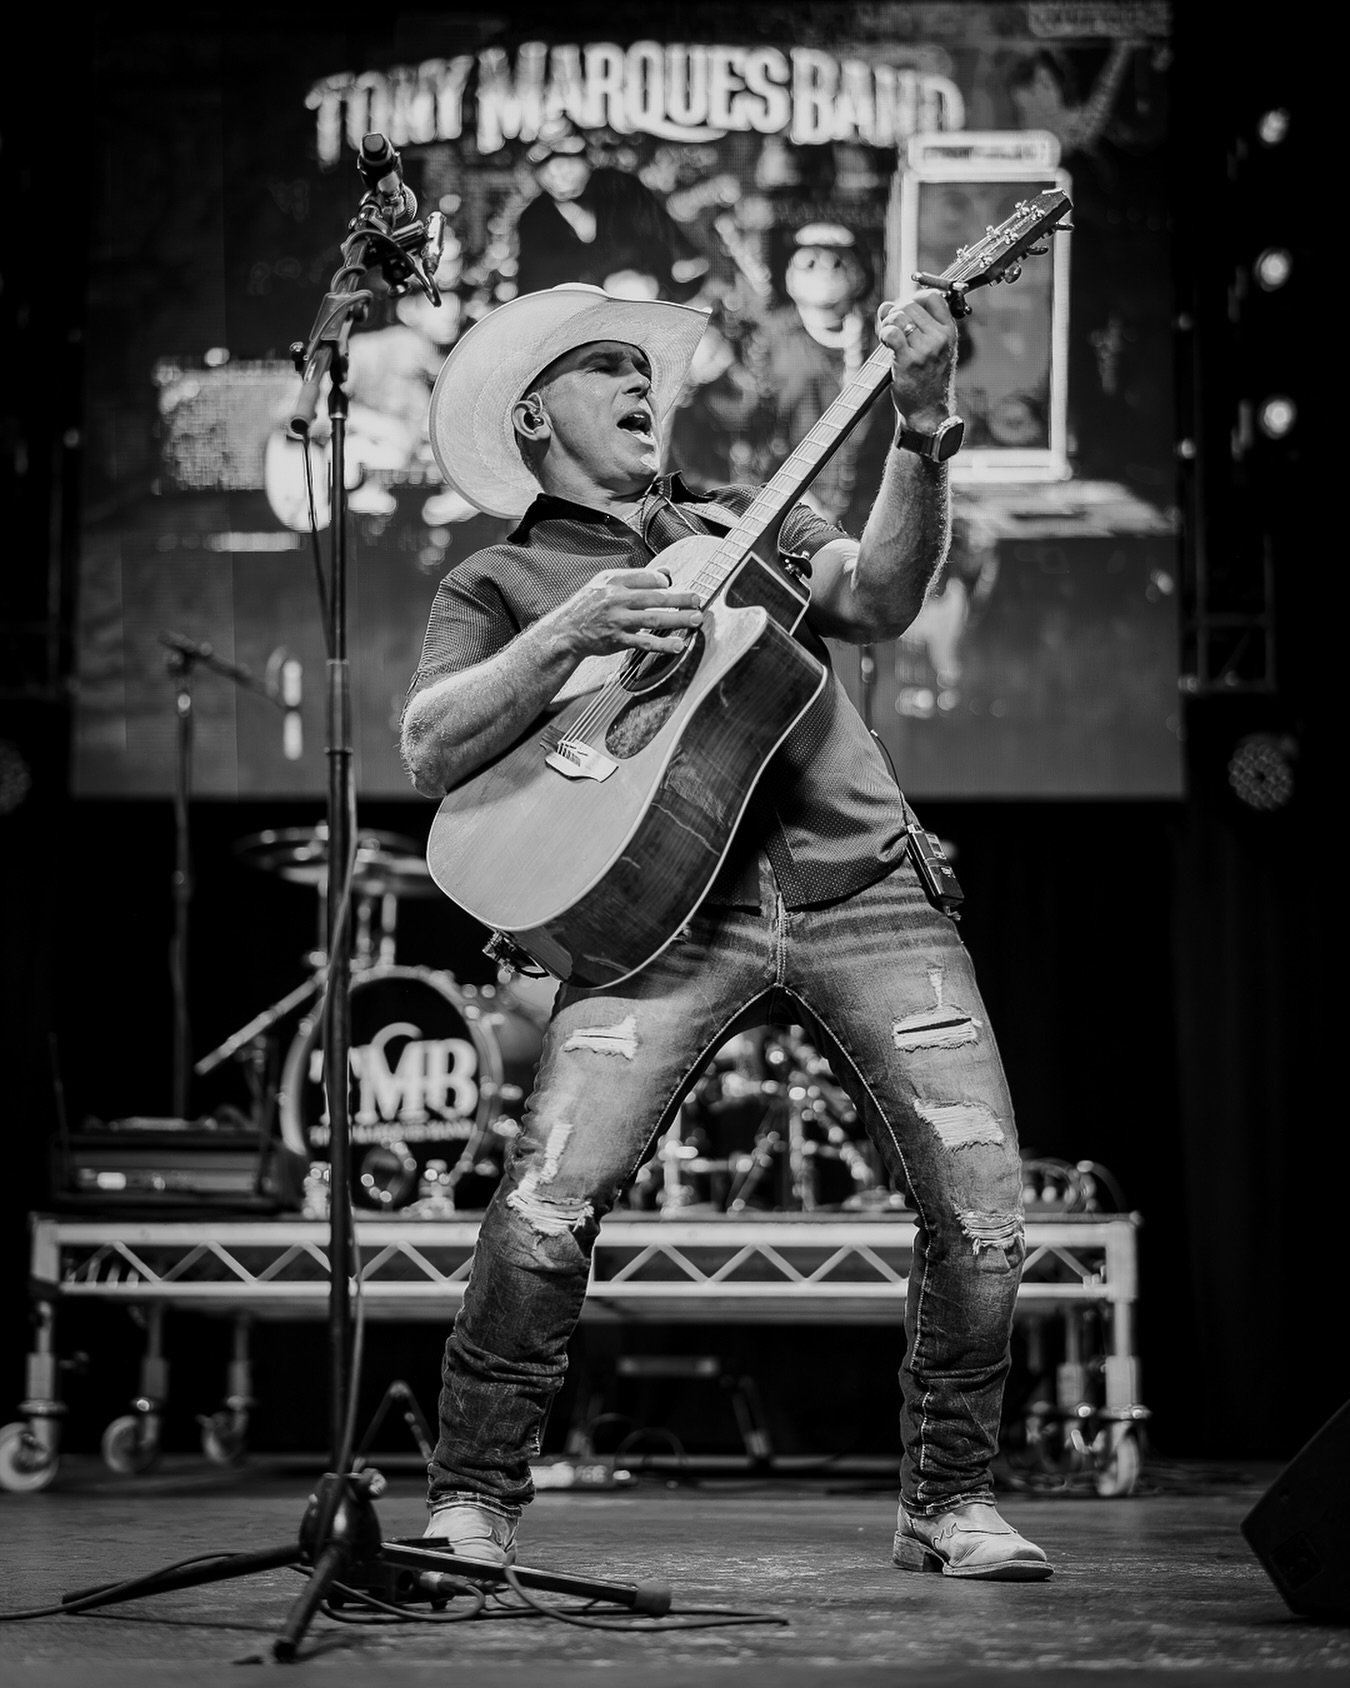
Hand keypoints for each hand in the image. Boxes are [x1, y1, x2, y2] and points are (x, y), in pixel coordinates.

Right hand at [557, 568, 703, 656]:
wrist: (566, 631)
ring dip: (678, 619)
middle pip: (655, 597)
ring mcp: (618, 620)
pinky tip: (677, 645)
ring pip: (653, 618)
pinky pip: (644, 642)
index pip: (647, 577)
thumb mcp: (604, 582)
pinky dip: (662, 644)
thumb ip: (635, 577)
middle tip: (697, 600)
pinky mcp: (618, 640)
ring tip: (695, 619)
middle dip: (680, 598)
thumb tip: (665, 572)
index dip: (664, 581)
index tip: (674, 585)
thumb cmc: (587, 605)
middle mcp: (617, 598)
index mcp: (614, 581)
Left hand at [877, 290, 957, 429]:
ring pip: (899, 315)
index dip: (914, 298)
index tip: (906, 311)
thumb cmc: (926, 380)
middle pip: (910, 304)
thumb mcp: (932, 349)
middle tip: (892, 329)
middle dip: (895, 312)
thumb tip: (886, 306)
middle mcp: (940, 338)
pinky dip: (884, 333)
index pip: (933, 297)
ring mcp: (925, 349)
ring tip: (888, 337)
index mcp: (949, 332)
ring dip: (887, 322)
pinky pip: (892, 332)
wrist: (927, 411)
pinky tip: (885, 342)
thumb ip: (913, 324)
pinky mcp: (909, 360)